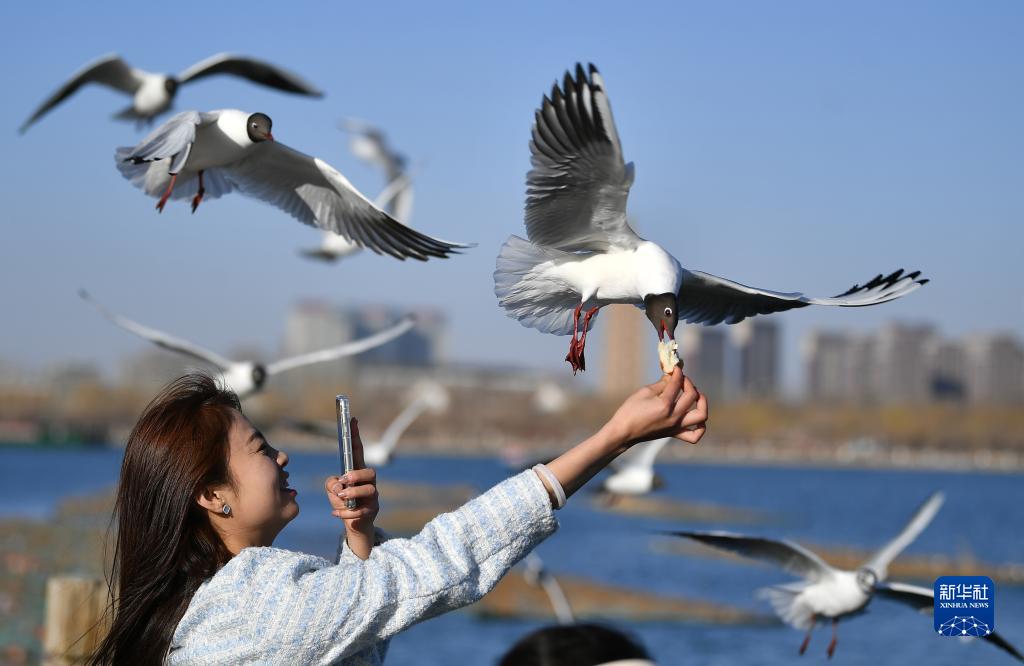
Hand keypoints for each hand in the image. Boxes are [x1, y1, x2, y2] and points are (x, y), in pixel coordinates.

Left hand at [324, 418, 378, 543]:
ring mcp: (372, 497)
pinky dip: (346, 512)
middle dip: (356, 474)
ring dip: (353, 493)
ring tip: (341, 497)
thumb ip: (331, 483)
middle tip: (344, 480)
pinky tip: (335, 513)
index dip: (355, 436)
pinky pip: (361, 510)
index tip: (352, 419)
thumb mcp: (332, 490)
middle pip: (370, 472)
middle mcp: (368, 482)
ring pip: (369, 490)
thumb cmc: (343, 502)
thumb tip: (339, 484)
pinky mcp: (372, 510)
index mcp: (358, 472)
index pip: (358, 451)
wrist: (354, 525)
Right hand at [603, 367, 707, 448]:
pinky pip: (694, 436)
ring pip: (701, 416)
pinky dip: (701, 427)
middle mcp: (674, 416)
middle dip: (688, 383)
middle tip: (681, 380)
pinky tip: (697, 419)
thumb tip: (672, 376)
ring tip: (696, 396)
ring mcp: (676, 426)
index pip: (677, 383)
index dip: (678, 372)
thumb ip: (661, 384)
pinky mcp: (674, 434)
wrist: (623, 432)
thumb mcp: (644, 392)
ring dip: (702, 403)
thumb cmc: (630, 410)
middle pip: (692, 396)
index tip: (676, 368)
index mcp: (665, 404)